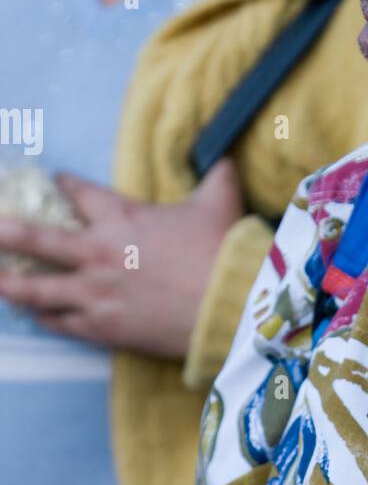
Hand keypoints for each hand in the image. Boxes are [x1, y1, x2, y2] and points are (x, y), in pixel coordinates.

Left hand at [0, 160, 243, 358]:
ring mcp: (95, 293)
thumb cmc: (222, 249)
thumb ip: (218, 175)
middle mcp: (97, 253)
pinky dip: (44, 318)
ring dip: (9, 283)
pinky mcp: (103, 327)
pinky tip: (34, 315)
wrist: (228, 303)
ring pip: (37, 289)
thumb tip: (227, 157)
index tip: (54, 181)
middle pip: (36, 239)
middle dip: (3, 231)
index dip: (65, 185)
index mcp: (121, 217)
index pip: (80, 194)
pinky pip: (61, 322)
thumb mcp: (220, 200)